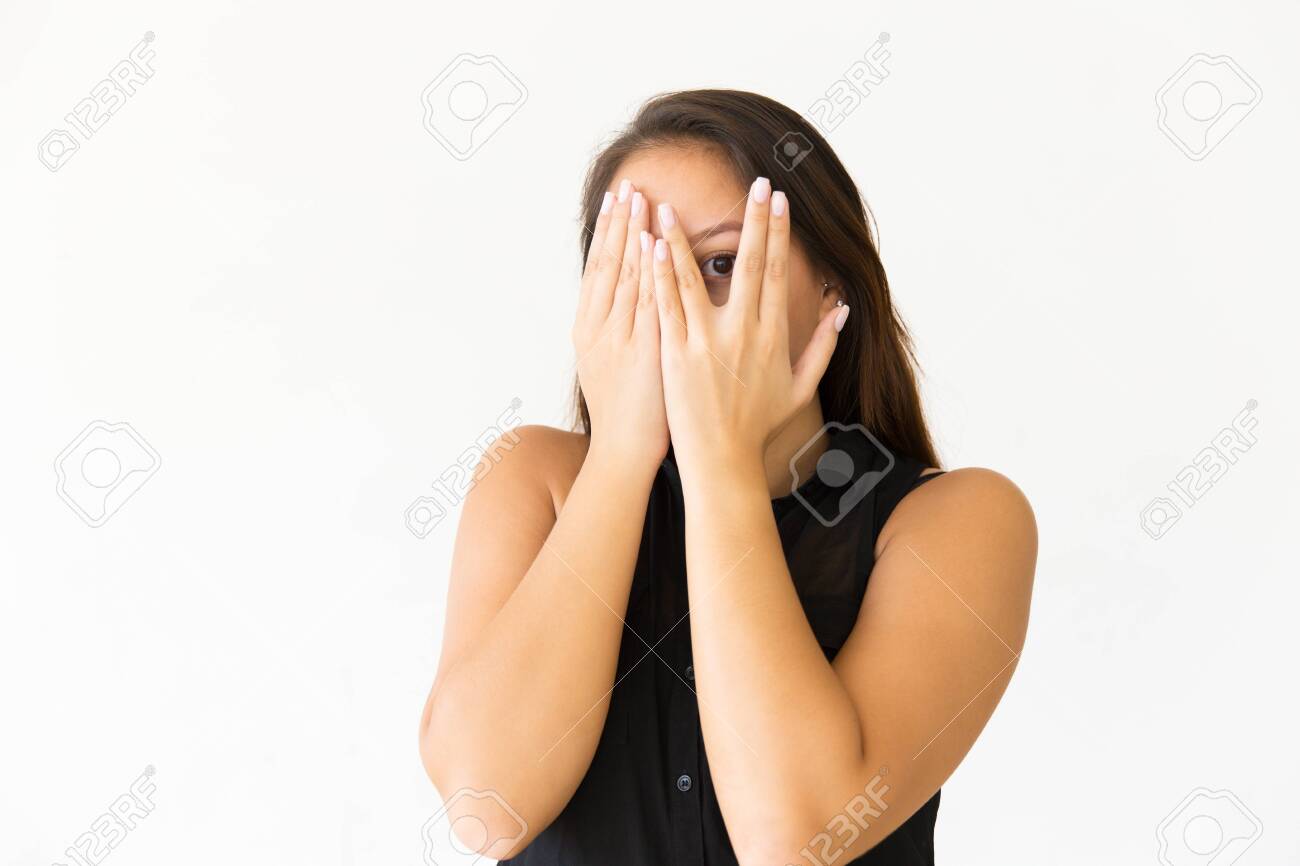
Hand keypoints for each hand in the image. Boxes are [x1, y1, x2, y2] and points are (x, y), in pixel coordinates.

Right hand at [572, 179, 668, 468]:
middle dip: (619, 222)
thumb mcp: (608, 362)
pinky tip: (655, 243)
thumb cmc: (624, 410)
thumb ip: (616, 326)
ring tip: (643, 198)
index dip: (608, 231)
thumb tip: (627, 296)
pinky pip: (646, 302)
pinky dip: (649, 270)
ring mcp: (619, 338)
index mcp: (589, 328)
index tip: (617, 198)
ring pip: (626, 276)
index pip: (599, 269)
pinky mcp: (642, 350)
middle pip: (610, 264)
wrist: (624, 450)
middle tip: (628, 184)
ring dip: (635, 234)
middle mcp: (599, 327)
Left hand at [651, 178, 847, 471]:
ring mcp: (707, 342)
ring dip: (684, 238)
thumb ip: (823, 346)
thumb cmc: (757, 427)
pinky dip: (659, 273)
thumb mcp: (800, 388)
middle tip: (755, 182)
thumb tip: (840, 308)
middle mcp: (742, 332)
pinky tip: (652, 245)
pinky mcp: (676, 354)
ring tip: (673, 204)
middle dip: (752, 220)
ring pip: (694, 278)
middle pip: (749, 264)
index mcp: (772, 336)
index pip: (777, 271)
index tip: (777, 199)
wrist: (722, 461)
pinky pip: (666, 305)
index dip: (777, 232)